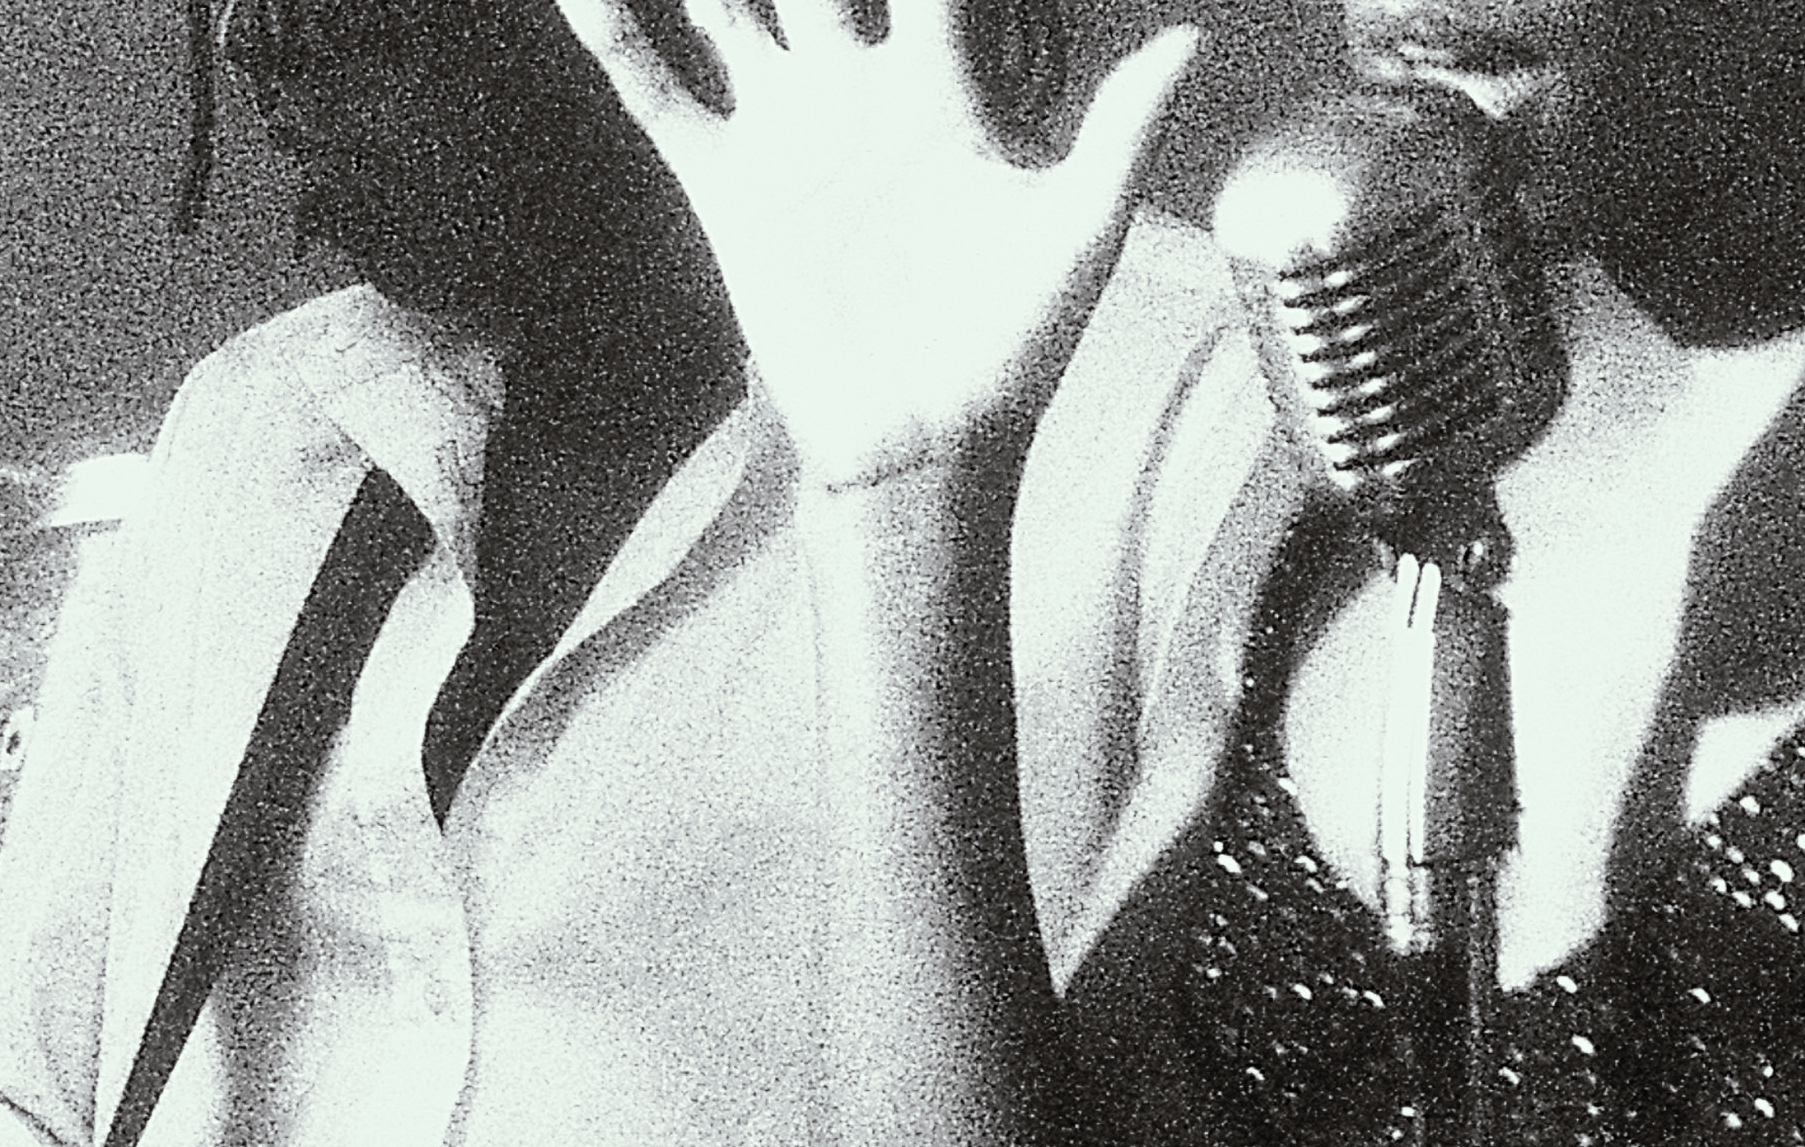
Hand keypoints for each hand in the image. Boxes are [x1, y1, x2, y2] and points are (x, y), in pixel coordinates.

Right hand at [557, 0, 1197, 488]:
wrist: (923, 444)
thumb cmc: (1013, 349)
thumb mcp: (1079, 234)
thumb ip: (1121, 129)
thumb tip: (1190, 35)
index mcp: (939, 84)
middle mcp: (853, 89)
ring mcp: (783, 131)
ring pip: (725, 6)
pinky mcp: (726, 184)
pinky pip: (657, 92)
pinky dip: (614, 34)